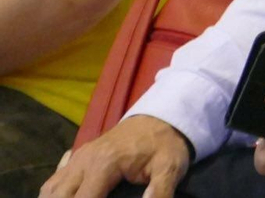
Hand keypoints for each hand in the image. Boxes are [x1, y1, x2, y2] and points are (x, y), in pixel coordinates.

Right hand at [40, 114, 190, 197]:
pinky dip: (54, 195)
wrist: (161, 117)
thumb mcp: (170, 167)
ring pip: (50, 189)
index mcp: (103, 164)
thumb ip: (159, 190)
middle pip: (58, 196)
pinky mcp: (76, 157)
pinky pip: (54, 180)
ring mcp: (77, 158)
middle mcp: (83, 161)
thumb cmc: (164, 144)